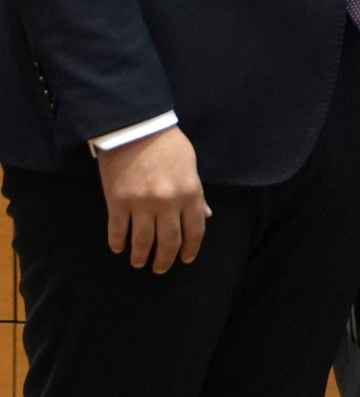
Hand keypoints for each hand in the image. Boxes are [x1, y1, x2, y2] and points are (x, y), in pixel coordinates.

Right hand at [98, 126, 210, 272]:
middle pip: (169, 240)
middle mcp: (168, 203)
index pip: (195, 230)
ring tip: (138, 263)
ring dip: (140, 255)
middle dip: (166, 259)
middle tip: (161, 269)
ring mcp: (141, 204)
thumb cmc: (167, 144)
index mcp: (190, 193)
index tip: (185, 259)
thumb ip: (197, 193)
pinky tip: (118, 249)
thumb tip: (205, 215)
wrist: (134, 127)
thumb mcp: (190, 166)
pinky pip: (117, 229)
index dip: (190, 248)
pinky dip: (118, 242)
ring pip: (142, 240)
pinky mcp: (117, 201)